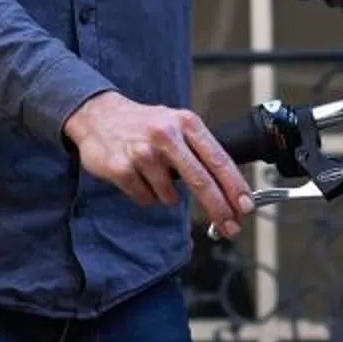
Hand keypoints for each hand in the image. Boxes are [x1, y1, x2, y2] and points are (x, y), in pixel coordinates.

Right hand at [63, 93, 251, 239]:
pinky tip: (137, 176)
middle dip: (219, 209)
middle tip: (230, 227)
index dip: (235, 187)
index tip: (245, 207)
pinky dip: (145, 195)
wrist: (97, 114)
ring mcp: (142, 152)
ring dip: (166, 195)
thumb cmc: (144, 124)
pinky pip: (145, 199)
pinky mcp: (121, 168)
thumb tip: (229, 188)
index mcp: (186, 123)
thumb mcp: (177, 124)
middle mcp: (166, 135)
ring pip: (170, 196)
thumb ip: (200, 151)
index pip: (219, 159)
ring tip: (153, 174)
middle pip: (201, 181)